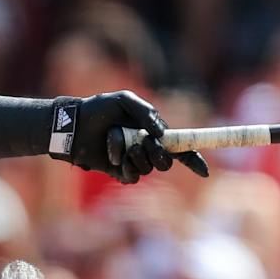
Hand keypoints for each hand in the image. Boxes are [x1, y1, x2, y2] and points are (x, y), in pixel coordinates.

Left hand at [51, 90, 209, 184]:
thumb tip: (161, 135)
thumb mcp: (124, 101)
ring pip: (149, 169)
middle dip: (158, 153)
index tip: (205, 173)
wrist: (74, 126)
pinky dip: (125, 166)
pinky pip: (132, 177)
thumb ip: (147, 113)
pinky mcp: (119, 172)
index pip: (180, 148)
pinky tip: (114, 157)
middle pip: (166, 161)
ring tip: (117, 141)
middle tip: (143, 141)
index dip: (194, 160)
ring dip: (136, 155)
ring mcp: (133, 162)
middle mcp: (147, 148)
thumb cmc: (98, 109)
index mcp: (154, 131)